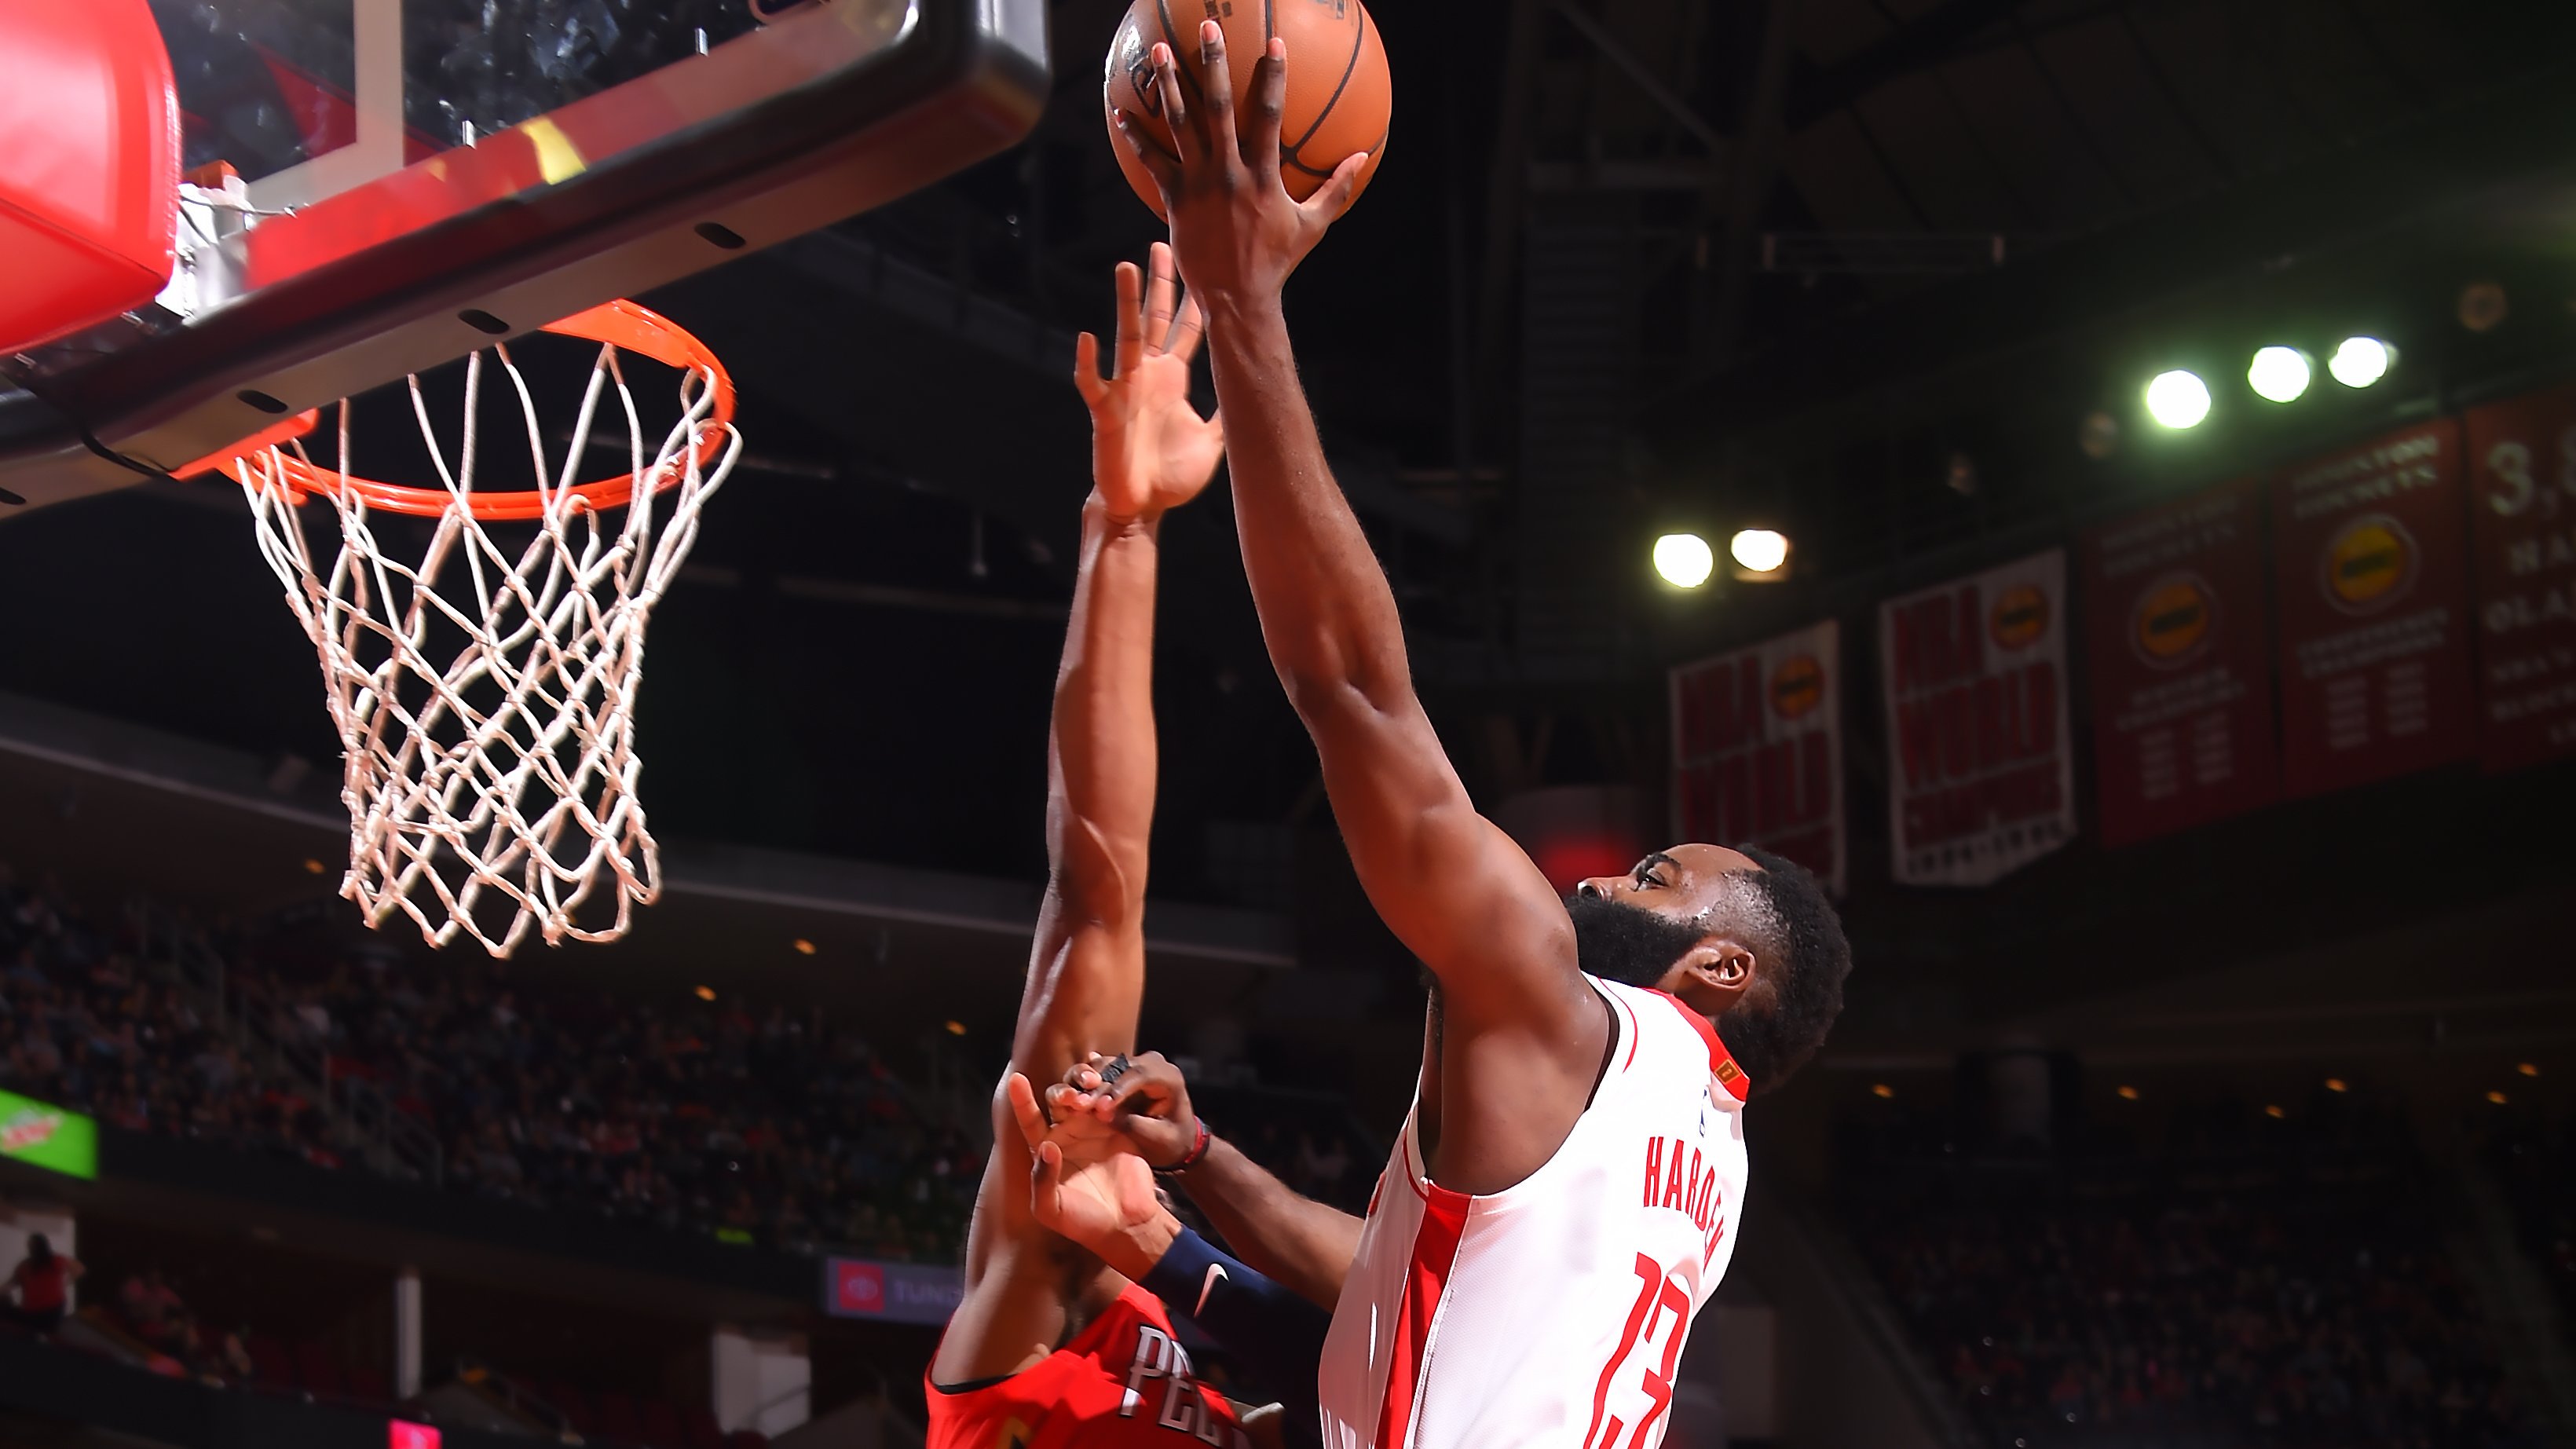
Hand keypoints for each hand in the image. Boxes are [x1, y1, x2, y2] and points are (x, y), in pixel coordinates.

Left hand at [1006, 1072, 1173, 1275]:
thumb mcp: (1051, 1209)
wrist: (1124, 1225)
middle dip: (1063, 1091)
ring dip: (1086, 1089)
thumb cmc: (1081, 1221)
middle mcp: (1067, 1133)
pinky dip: (1110, 1096)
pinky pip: (1111, 1105)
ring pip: (1086, 1095)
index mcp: (1046, 1149)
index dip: (1023, 1101)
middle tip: (1073, 1098)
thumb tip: (1045, 1147)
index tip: (1016, 1079)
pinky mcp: (1118, 1129)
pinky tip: (1111, 1099)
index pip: (1030, 1120)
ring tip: (1092, 1098)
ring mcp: (1093, 1128)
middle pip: (1058, 1099)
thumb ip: (1042, 1180)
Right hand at [1048, 1050, 1199, 1168]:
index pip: (1140, 1074)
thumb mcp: (1158, 1138)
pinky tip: (1072, 1092)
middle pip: (1118, 1066)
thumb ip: (1133, 1124)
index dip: (1118, 1088)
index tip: (1101, 1108)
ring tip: (1075, 1100)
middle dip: (1098, 1085)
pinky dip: (1084, 1082)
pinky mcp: (1119, 1073)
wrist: (1179, 1138)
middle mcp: (1151, 1064)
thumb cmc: (1173, 1141)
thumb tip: (1103, 1114)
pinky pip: (1097, 1072)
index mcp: (1168, 1077)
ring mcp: (1133, 1066)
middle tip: (1081, 1105)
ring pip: (1104, 1065)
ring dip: (1086, 1081)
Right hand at [1076, 243, 1222, 522]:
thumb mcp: (1213, 439)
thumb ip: (1228, 411)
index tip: (1201, 264)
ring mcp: (1125, 389)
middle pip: (1155, 318)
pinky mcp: (1105, 411)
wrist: (1143, 505)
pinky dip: (1088, 363)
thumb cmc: (1173, 475)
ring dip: (1125, 304)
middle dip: (1159, 283)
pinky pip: (1092, 384)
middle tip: (1161, 244)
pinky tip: (1087, 339)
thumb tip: (1255, 388)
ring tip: (1125, 268)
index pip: (1185, 328)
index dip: (1193, 298)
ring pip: (1125, 338)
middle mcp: (1148, 374)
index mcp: (1173, 377)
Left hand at [1111, 24, 1365, 307]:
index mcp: (1264, 175)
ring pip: (1180, 125)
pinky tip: (1121, 112)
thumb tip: (1363, 158)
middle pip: (1219, 107)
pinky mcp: (1175, 199)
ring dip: (1168, 85)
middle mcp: (1229, 173)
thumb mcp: (1313, 226)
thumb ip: (1336, 189)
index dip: (1273, 77)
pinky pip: (1152, 160)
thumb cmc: (1277, 261)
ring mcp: (1199, 184)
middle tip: (1206, 29)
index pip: (1271, 115)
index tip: (1273, 43)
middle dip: (1213, 64)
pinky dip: (1136, 136)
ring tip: (1156, 51)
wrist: (1237, 297)